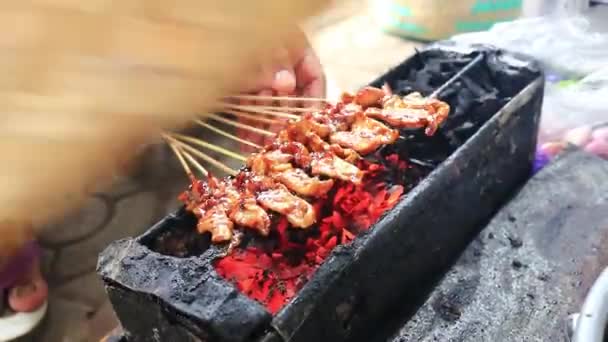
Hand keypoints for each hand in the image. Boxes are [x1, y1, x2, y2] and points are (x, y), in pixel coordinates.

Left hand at [236, 29, 324, 149]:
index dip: (313, 102)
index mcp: (295, 50)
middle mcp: (283, 66)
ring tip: (258, 146)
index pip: (314, 78)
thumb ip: (272, 65)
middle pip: (291, 97)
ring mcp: (263, 77)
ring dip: (264, 127)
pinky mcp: (243, 87)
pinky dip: (248, 123)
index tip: (308, 123)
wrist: (208, 34)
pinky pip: (250, 108)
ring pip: (270, 107)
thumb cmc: (239, 29)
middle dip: (283, 121)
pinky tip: (244, 138)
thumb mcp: (261, 46)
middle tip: (276, 138)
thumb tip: (286, 84)